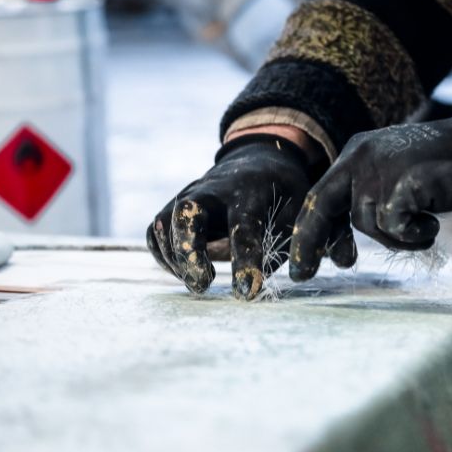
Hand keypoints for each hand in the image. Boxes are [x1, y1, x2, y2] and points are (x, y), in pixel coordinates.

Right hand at [147, 134, 311, 298]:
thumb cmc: (280, 193)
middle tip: (202, 285)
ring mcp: (189, 194)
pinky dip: (164, 257)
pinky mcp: (174, 205)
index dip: (244, 262)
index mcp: (250, 189)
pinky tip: (185, 272)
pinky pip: (155, 232)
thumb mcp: (295, 211)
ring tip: (199, 282)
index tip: (246, 292)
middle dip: (189, 252)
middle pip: (187, 213)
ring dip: (176, 259)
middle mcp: (213, 188)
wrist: (257, 159)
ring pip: (165, 223)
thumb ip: (280, 245)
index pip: (243, 226)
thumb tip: (259, 285)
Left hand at [289, 105, 451, 280]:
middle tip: (300, 275)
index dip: (310, 231)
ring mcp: (379, 168)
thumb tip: (334, 245)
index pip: (320, 196)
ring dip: (396, 237)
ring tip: (423, 224)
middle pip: (321, 206)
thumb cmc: (440, 169)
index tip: (305, 260)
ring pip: (367, 224)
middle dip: (308, 244)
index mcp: (353, 155)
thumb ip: (364, 199)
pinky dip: (414, 235)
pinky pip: (394, 227)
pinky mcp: (402, 183)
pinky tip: (433, 222)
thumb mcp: (390, 176)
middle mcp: (359, 158)